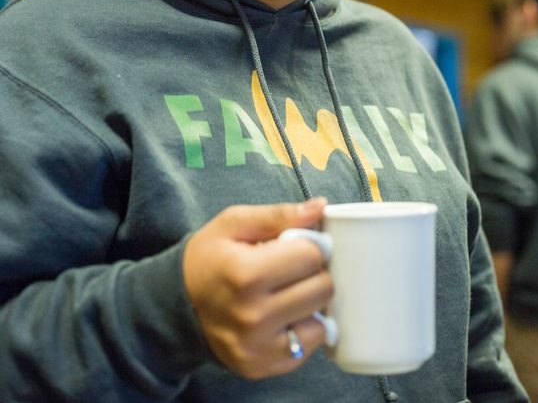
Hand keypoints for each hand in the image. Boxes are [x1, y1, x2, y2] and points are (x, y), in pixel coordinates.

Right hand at [182, 198, 331, 378]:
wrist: (177, 305)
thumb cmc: (209, 258)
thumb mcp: (234, 223)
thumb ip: (278, 214)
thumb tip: (320, 206)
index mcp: (246, 274)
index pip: (312, 255)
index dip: (310, 244)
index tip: (297, 245)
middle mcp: (253, 317)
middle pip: (323, 288)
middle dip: (314, 272)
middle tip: (293, 268)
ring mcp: (257, 348)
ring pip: (322, 320)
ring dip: (312, 302)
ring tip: (289, 291)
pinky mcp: (261, 368)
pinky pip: (309, 346)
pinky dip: (304, 328)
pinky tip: (283, 315)